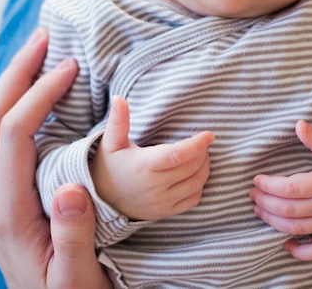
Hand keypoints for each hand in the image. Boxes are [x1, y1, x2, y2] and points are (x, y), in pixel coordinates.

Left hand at [0, 28, 111, 288]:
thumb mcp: (77, 278)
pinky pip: (1, 138)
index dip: (40, 94)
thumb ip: (73, 236)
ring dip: (13, 83)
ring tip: (41, 50)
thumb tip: (70, 188)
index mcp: (8, 211)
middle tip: (46, 35)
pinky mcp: (3, 196)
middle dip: (17, 72)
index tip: (71, 67)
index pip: (15, 134)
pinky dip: (18, 104)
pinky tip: (39, 91)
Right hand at [90, 95, 214, 220]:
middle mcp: (154, 186)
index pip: (177, 155)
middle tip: (202, 142)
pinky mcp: (164, 212)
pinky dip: (199, 186)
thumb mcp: (110, 142)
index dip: (197, 144)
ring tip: (201, 155)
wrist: (101, 199)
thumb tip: (118, 98)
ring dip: (204, 168)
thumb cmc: (109, 165)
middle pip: (191, 168)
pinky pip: (192, 200)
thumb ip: (118, 121)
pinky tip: (195, 174)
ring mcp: (160, 202)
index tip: (209, 134)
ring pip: (195, 184)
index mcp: (143, 166)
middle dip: (203, 153)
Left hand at [250, 120, 311, 259]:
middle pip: (288, 209)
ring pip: (297, 228)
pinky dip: (300, 252)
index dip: (269, 185)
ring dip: (274, 222)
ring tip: (259, 211)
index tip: (256, 179)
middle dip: (265, 202)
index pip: (290, 188)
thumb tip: (299, 124)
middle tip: (252, 194)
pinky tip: (285, 245)